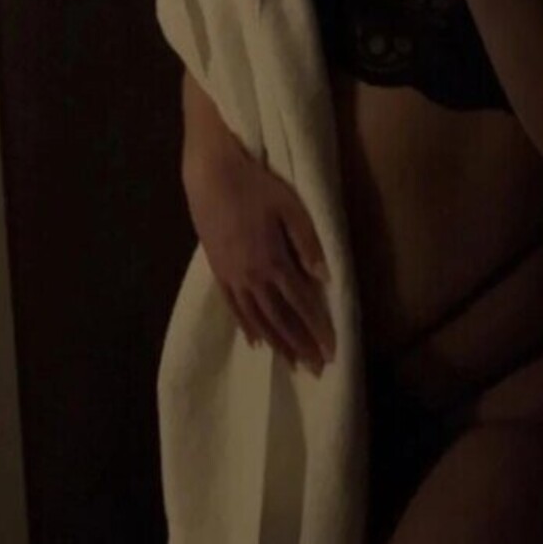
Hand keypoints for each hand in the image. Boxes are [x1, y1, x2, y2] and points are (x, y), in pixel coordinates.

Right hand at [182, 142, 335, 375]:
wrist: (211, 174)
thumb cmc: (256, 185)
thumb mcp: (290, 207)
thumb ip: (307, 243)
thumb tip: (324, 278)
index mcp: (273, 261)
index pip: (302, 304)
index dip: (318, 329)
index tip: (331, 352)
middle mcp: (252, 276)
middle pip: (280, 319)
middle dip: (300, 345)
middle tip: (315, 369)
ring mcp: (232, 276)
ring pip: (257, 319)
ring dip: (276, 343)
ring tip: (291, 363)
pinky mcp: (218, 271)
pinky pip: (233, 307)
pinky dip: (247, 326)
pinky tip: (256, 341)